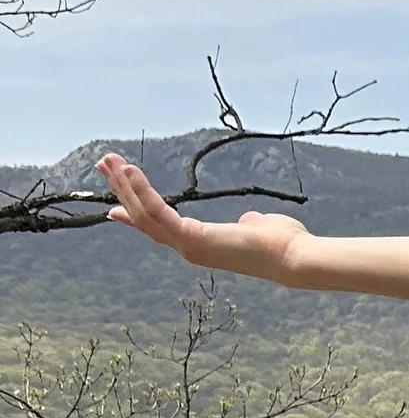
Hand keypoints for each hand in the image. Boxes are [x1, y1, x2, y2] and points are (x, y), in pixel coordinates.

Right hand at [95, 150, 310, 282]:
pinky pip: (158, 211)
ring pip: (144, 215)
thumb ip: (247, 222)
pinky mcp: (192, 238)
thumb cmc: (282, 242)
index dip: (135, 215)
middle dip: (122, 191)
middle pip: (144, 218)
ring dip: (124, 186)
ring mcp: (188, 246)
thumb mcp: (257, 226)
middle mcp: (188, 248)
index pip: (159, 228)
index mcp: (201, 244)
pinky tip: (130, 171)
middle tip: (104, 165)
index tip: (113, 207)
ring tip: (109, 161)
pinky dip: (142, 191)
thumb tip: (248, 219)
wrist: (295, 256)